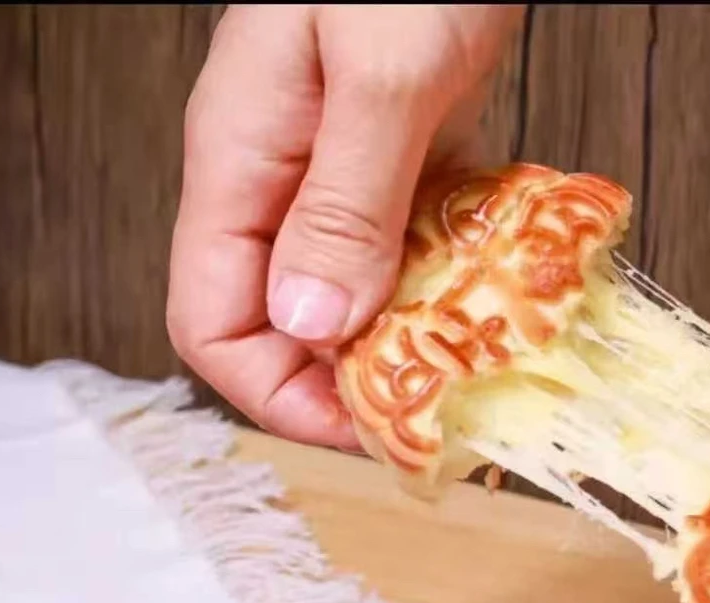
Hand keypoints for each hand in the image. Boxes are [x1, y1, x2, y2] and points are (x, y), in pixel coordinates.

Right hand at [167, 4, 521, 446]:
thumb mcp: (380, 72)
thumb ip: (344, 203)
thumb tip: (315, 325)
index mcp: (241, 165)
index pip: (213, 326)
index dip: (279, 395)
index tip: (364, 423)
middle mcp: (279, 183)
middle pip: (286, 327)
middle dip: (353, 382)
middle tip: (437, 406)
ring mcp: (337, 175)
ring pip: (351, 297)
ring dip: (410, 339)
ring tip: (478, 360)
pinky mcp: (395, 162)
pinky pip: (406, 250)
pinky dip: (447, 279)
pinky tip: (496, 286)